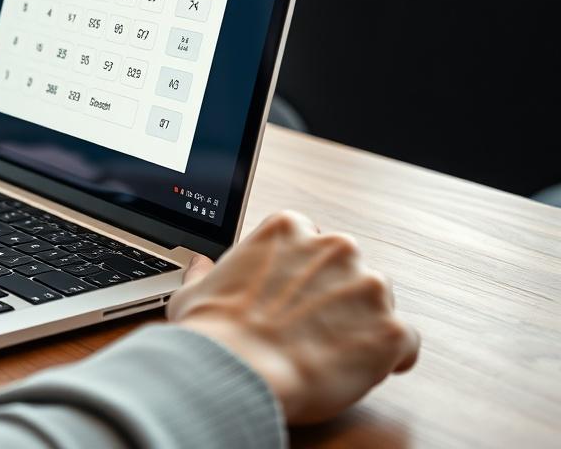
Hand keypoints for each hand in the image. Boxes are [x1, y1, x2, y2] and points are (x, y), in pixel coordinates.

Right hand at [168, 210, 419, 423]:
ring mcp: (366, 286)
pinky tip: (362, 370)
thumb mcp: (195, 290)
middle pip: (350, 269)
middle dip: (337, 297)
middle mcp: (334, 248)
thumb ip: (207, 273)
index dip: (305, 273)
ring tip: (332, 353)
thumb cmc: (214, 332)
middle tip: (312, 329)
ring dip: (363, 324)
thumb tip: (201, 267)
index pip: (311, 241)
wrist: (237, 370)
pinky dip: (390, 358)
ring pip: (380, 302)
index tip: (296, 296)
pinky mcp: (390, 329)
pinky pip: (405, 343)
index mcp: (288, 229)